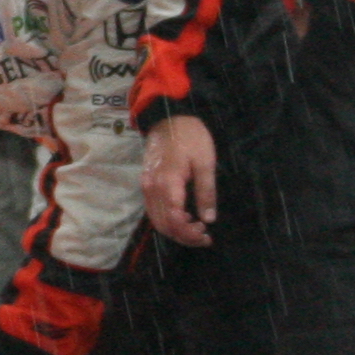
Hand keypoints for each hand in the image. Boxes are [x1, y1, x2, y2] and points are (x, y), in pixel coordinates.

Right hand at [142, 116, 218, 247]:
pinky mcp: (146, 184)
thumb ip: (206, 192)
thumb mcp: (205, 163)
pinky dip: (168, 220)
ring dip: (175, 230)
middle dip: (183, 236)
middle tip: (204, 237)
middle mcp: (152, 189)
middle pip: (163, 225)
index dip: (189, 234)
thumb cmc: (191, 137)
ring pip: (156, 220)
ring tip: (196, 229)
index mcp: (168, 184)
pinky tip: (184, 217)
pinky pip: (154, 210)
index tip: (207, 235)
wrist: (168, 117)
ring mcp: (146, 186)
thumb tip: (208, 219)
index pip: (174, 221)